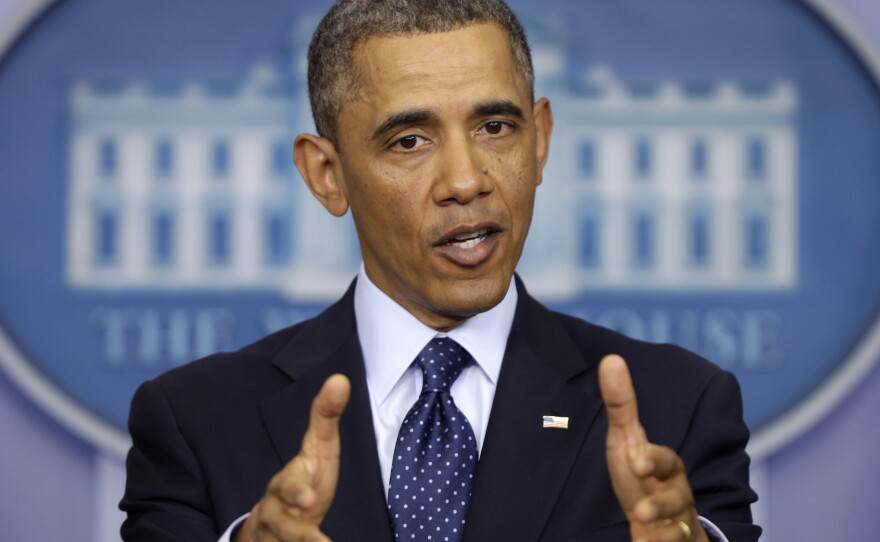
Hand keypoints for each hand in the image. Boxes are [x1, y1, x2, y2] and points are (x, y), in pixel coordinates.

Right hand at [235, 374, 350, 541]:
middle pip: (279, 521)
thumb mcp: (317, 448)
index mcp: (285, 483)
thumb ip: (325, 417)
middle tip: (314, 536)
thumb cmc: (304, 479)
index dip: (296, 492)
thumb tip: (340, 379)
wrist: (275, 522)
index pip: (287, 486)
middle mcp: (276, 510)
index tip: (309, 500)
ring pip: (286, 540)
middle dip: (296, 529)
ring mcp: (279, 534)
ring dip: (304, 541)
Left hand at [598, 355, 708, 541]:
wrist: (660, 517)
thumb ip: (621, 405)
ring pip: (678, 527)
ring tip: (642, 525)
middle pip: (678, 498)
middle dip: (662, 503)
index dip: (654, 460)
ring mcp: (677, 522)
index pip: (667, 460)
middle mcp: (677, 494)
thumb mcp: (627, 441)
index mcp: (668, 467)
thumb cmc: (642, 475)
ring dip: (661, 528)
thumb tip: (611, 359)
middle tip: (640, 509)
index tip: (636, 462)